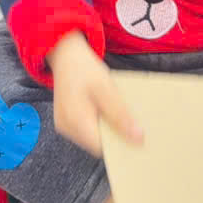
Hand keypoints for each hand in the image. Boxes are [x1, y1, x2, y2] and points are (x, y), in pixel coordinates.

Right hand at [48, 31, 142, 157]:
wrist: (65, 54)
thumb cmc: (83, 67)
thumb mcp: (106, 87)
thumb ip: (120, 114)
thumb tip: (138, 138)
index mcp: (74, 120)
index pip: (102, 147)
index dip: (120, 145)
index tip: (138, 140)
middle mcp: (66, 127)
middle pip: (97, 144)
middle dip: (114, 137)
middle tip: (132, 125)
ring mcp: (64, 125)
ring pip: (92, 138)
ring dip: (106, 130)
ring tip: (116, 113)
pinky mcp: (66, 122)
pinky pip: (86, 130)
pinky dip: (98, 125)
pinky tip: (105, 111)